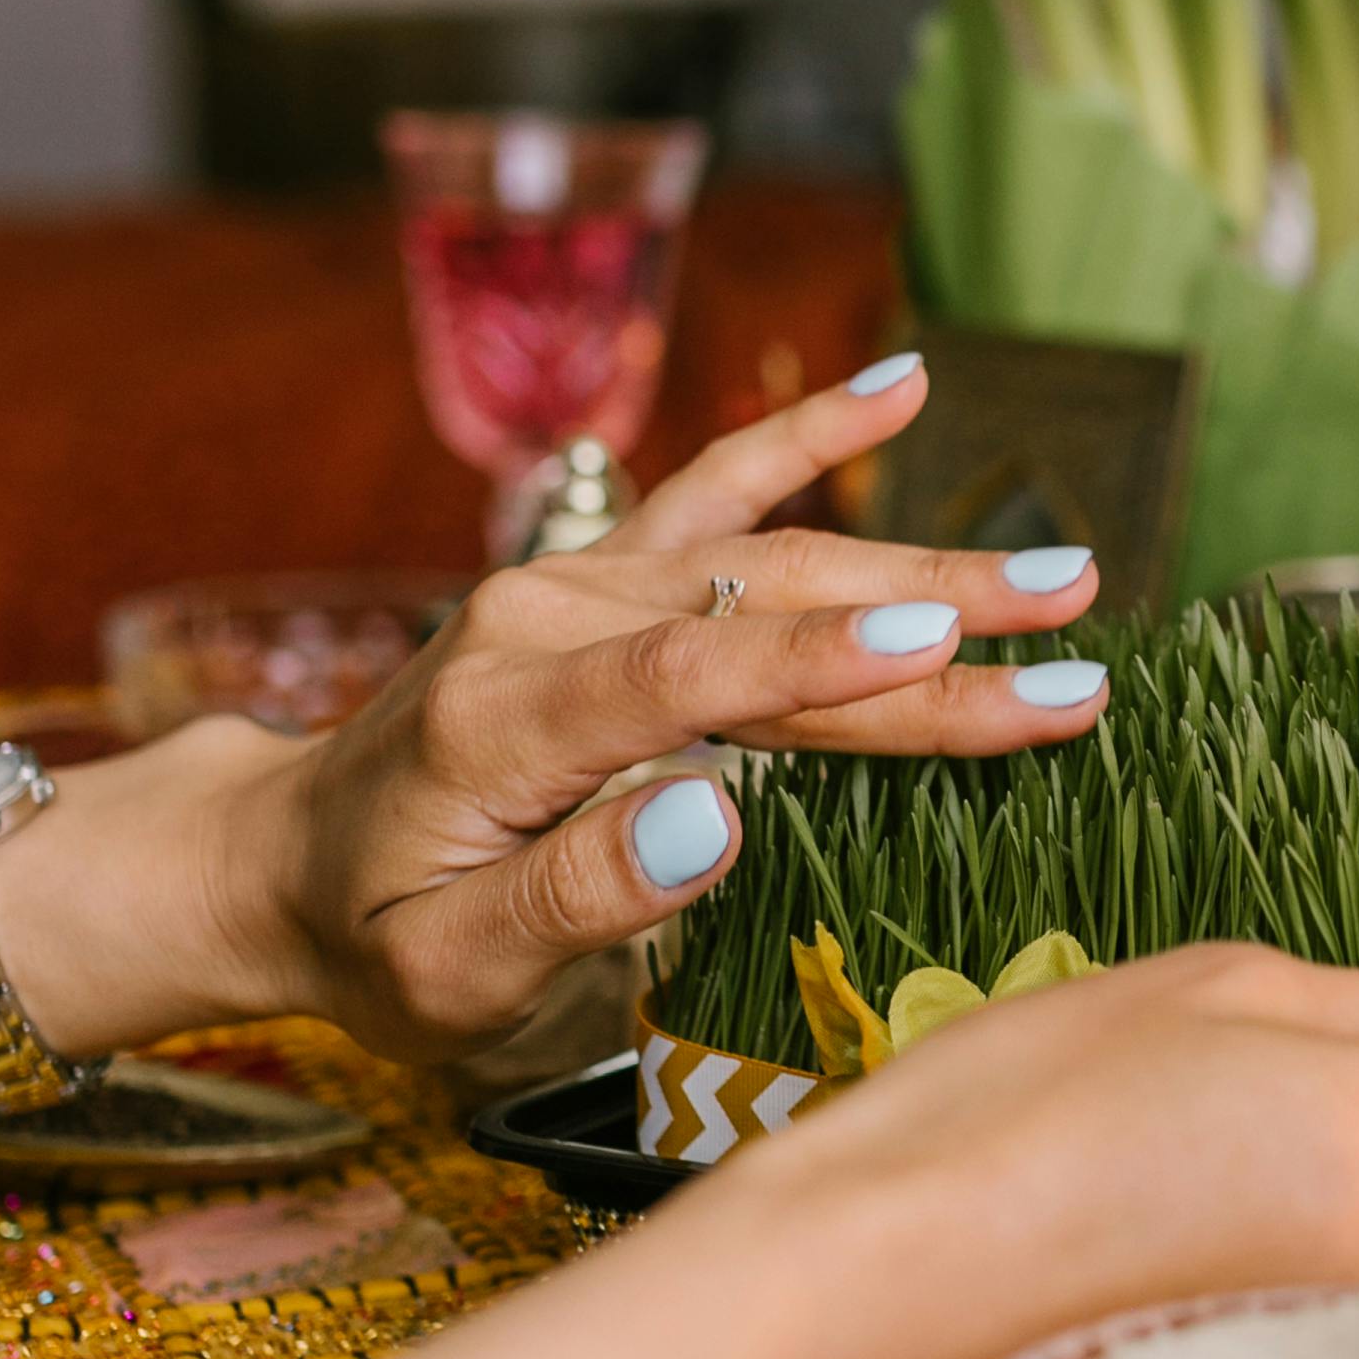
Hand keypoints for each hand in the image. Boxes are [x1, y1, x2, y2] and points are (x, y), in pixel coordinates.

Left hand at [0, 360, 1113, 1065]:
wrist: (284, 859)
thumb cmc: (378, 938)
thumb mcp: (448, 971)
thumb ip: (574, 898)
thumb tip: (713, 819)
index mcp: (501, 722)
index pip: (688, 678)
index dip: (821, 664)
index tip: (947, 646)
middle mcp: (542, 621)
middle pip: (764, 614)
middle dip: (932, 623)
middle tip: (1075, 640)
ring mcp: (575, 584)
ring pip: (772, 559)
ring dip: (924, 561)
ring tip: (1066, 573)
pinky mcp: (601, 577)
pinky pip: (713, 491)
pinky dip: (808, 435)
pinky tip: (904, 387)